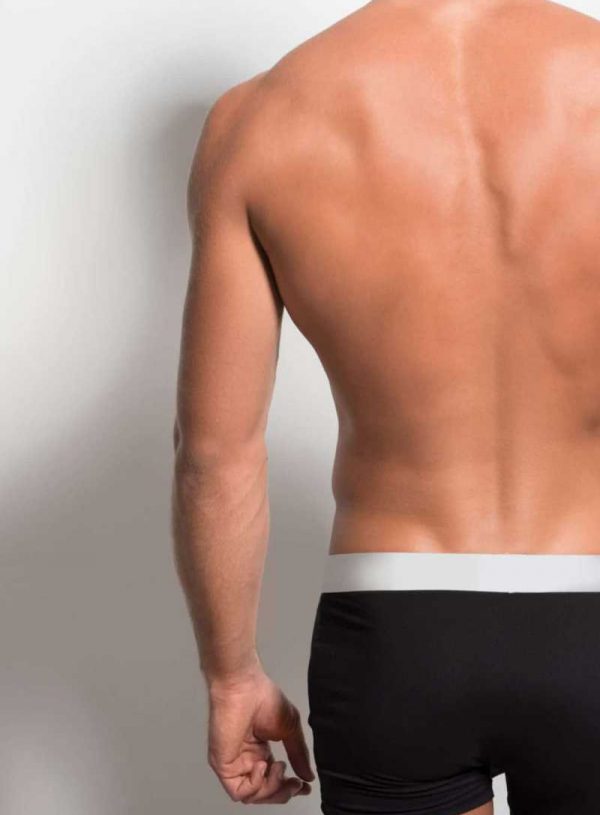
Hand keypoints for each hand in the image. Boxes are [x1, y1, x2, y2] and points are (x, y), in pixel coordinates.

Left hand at [207, 669, 315, 803]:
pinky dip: (256, 785)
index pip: (274, 781)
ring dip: (271, 789)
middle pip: (264, 793)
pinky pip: (238, 792)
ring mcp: (233, 764)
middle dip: (283, 793)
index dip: (289, 788)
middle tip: (296, 784)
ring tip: (279, 767)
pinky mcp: (223, 765)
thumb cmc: (263, 698)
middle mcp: (246, 760)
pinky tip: (263, 765)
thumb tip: (308, 775)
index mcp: (259, 751)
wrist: (244, 686)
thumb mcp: (290, 728)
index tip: (304, 786)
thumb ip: (298, 754)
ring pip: (252, 796)